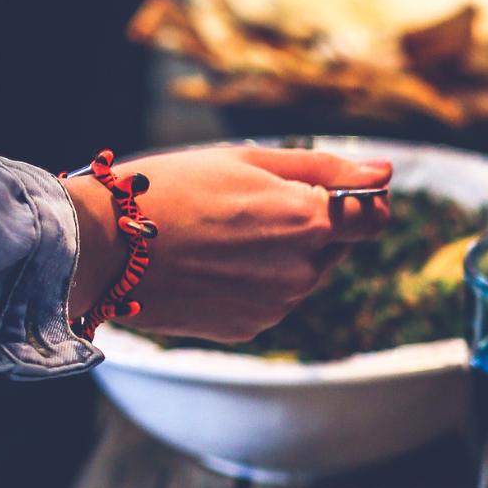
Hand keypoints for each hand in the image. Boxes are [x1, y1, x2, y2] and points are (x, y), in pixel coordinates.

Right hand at [62, 146, 391, 341]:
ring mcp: (278, 305)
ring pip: (302, 274)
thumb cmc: (169, 189)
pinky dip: (254, 282)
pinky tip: (210, 264)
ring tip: (219, 234)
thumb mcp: (246, 160)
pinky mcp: (252, 328)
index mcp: (308, 221)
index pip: (374, 216)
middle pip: (334, 245)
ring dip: (279, 254)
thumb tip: (386, 172)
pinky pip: (271, 300)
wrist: (102, 247)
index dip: (360, 199)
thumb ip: (324, 168)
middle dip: (308, 225)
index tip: (334, 189)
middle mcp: (302, 271)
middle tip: (243, 206)